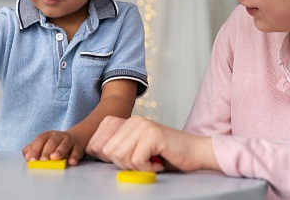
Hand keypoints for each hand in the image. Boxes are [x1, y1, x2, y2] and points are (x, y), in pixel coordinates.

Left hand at [22, 131, 84, 165]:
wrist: (71, 141)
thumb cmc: (52, 146)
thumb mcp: (42, 146)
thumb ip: (32, 150)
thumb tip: (27, 157)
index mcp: (48, 135)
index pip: (40, 139)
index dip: (35, 149)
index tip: (32, 160)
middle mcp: (58, 135)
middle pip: (52, 141)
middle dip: (47, 150)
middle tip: (43, 160)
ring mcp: (69, 140)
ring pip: (65, 143)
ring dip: (60, 151)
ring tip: (55, 158)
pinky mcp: (78, 147)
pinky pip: (77, 151)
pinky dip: (74, 156)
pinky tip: (71, 163)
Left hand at [90, 115, 218, 172]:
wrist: (195, 152)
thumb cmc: (166, 155)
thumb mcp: (135, 149)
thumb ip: (116, 147)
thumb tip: (93, 152)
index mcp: (124, 122)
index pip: (96, 141)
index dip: (105, 157)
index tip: (126, 160)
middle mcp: (132, 121)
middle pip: (107, 151)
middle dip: (122, 164)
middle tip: (141, 163)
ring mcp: (142, 126)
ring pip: (120, 156)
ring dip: (136, 167)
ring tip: (150, 162)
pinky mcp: (152, 135)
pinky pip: (136, 160)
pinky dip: (147, 168)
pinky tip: (157, 164)